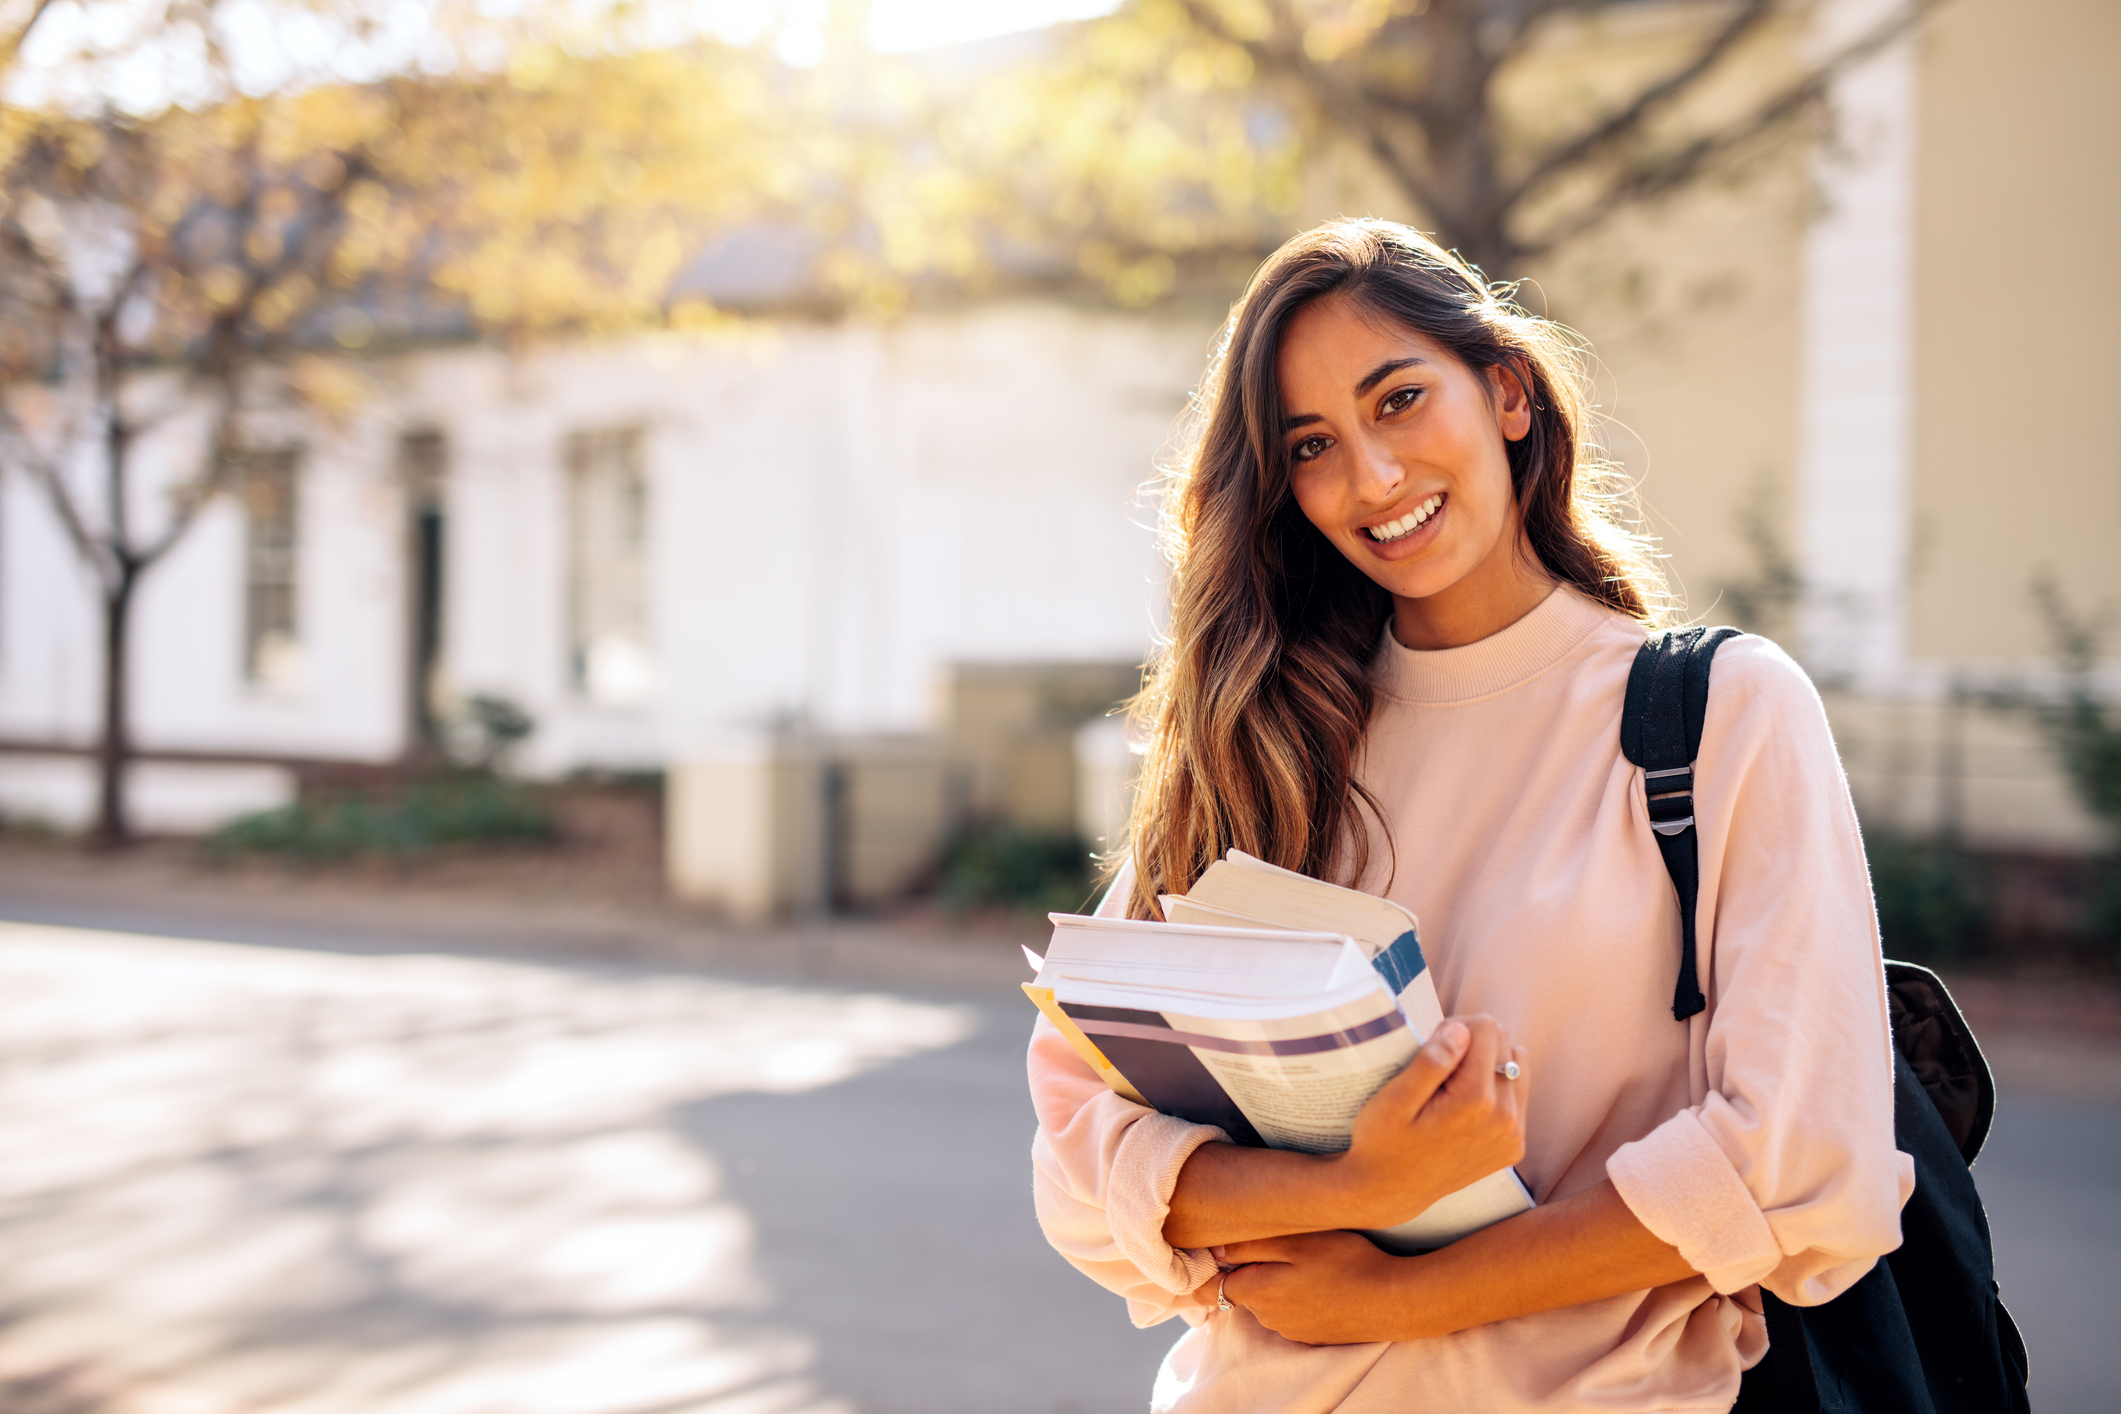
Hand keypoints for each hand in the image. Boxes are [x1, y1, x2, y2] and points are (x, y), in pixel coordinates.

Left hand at [1217, 1231, 1413, 1344]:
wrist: (1393, 1301)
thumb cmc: (1346, 1262)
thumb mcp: (1296, 1241)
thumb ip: (1250, 1245)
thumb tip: (1215, 1251)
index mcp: (1258, 1293)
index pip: (1213, 1287)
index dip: (1212, 1267)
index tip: (1219, 1249)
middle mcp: (1269, 1318)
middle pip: (1244, 1289)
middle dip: (1251, 1268)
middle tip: (1278, 1241)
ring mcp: (1292, 1330)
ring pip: (1269, 1300)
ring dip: (1276, 1282)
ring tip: (1306, 1259)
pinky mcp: (1313, 1335)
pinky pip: (1293, 1312)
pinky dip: (1298, 1296)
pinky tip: (1321, 1280)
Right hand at [1327, 1015, 1526, 1229]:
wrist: (1390, 1192)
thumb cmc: (1383, 1142)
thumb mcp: (1394, 1100)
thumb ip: (1431, 1062)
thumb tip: (1461, 1031)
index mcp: (1476, 1100)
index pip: (1487, 1028)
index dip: (1456, 1028)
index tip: (1432, 1049)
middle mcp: (1505, 1118)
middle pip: (1505, 1043)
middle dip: (1472, 1045)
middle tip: (1437, 1069)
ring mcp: (1513, 1135)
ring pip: (1516, 1066)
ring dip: (1486, 1065)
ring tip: (1451, 1086)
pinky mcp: (1513, 1146)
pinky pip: (1516, 1096)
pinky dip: (1493, 1091)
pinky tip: (1463, 1108)